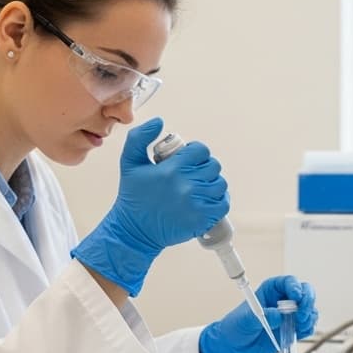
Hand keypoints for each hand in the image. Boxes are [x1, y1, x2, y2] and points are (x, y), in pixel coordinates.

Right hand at [72, 118, 229, 295]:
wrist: (135, 231)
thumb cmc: (133, 197)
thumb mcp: (129, 163)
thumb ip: (140, 138)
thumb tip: (159, 121)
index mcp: (172, 169)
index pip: (201, 151)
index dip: (196, 153)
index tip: (188, 159)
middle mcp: (187, 185)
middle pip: (213, 166)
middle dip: (204, 167)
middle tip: (192, 174)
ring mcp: (197, 203)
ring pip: (220, 184)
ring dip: (212, 184)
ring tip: (199, 187)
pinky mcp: (203, 219)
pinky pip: (223, 203)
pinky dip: (218, 200)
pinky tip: (207, 200)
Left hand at [199, 275, 318, 352]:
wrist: (235, 349)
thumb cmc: (236, 328)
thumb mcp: (244, 320)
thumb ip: (261, 316)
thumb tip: (278, 315)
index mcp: (271, 290)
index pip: (289, 282)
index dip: (295, 287)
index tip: (296, 297)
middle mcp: (283, 300)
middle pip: (305, 292)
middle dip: (308, 301)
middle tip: (302, 314)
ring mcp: (290, 315)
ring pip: (309, 309)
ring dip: (309, 317)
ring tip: (299, 325)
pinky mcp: (293, 329)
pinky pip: (307, 326)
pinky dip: (307, 328)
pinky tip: (299, 332)